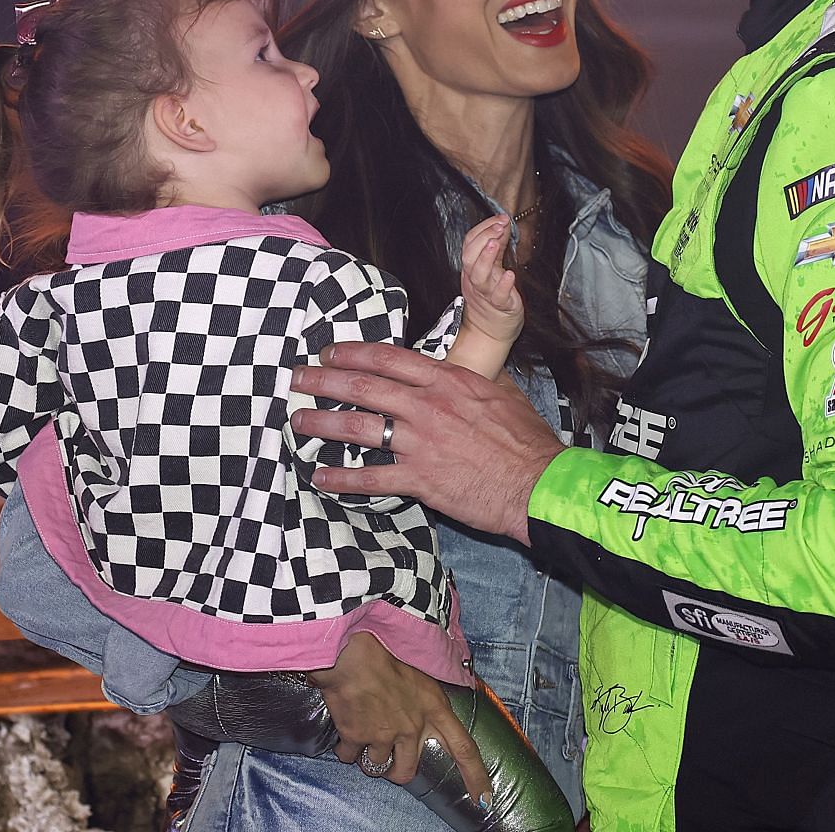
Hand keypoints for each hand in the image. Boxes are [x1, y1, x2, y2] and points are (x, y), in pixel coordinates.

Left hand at [291, 343, 566, 544]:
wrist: (537, 482)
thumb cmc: (526, 440)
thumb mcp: (502, 393)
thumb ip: (473, 379)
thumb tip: (461, 368)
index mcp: (448, 381)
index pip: (389, 358)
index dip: (353, 353)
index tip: (330, 352)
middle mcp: (428, 406)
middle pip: (364, 387)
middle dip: (325, 381)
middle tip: (298, 379)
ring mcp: (421, 443)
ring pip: (359, 428)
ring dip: (323, 424)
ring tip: (297, 422)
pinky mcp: (420, 479)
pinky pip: (371, 477)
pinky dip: (342, 478)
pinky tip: (320, 476)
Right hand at [306, 632, 490, 800]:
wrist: (352, 654)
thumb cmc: (386, 657)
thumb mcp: (422, 678)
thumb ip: (428, 704)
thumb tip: (428, 716)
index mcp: (434, 709)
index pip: (464, 748)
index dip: (475, 775)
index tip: (484, 798)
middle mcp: (412, 727)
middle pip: (407, 771)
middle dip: (396, 771)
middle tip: (388, 759)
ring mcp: (383, 734)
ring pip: (376, 766)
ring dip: (368, 756)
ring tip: (362, 730)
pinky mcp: (357, 736)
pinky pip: (349, 757)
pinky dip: (346, 749)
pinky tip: (346, 728)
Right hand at [459, 216, 523, 346]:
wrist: (489, 332)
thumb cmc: (491, 298)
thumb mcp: (491, 268)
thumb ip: (497, 246)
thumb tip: (502, 224)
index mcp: (472, 269)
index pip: (469, 244)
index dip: (483, 229)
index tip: (500, 218)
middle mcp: (476, 280)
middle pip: (470, 257)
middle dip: (483, 238)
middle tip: (499, 226)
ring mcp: (487, 294)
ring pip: (479, 276)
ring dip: (486, 258)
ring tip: (495, 243)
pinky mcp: (501, 307)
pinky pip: (498, 296)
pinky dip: (503, 285)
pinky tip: (510, 275)